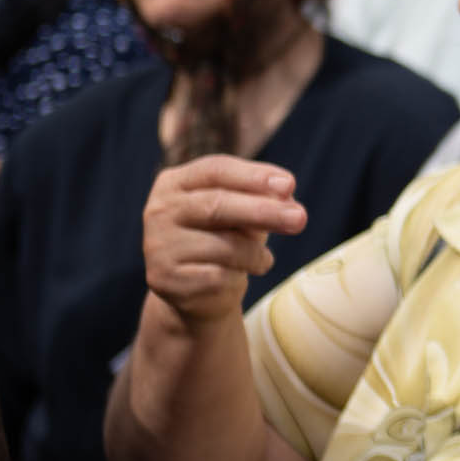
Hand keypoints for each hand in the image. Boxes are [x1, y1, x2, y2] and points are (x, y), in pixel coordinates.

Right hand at [144, 155, 306, 325]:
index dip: (254, 176)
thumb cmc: (225, 238)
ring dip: (255, 253)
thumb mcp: (244, 212)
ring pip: (223, 245)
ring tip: (263, 258)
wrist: (197, 291)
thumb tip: (287, 195)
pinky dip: (240, 276)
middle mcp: (159, 210)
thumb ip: (263, 198)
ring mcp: (158, 245)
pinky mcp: (164, 279)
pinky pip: (217, 276)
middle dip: (264, 211)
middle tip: (301, 218)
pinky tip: (239, 275)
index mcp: (174, 182)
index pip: (215, 170)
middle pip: (216, 204)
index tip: (289, 184)